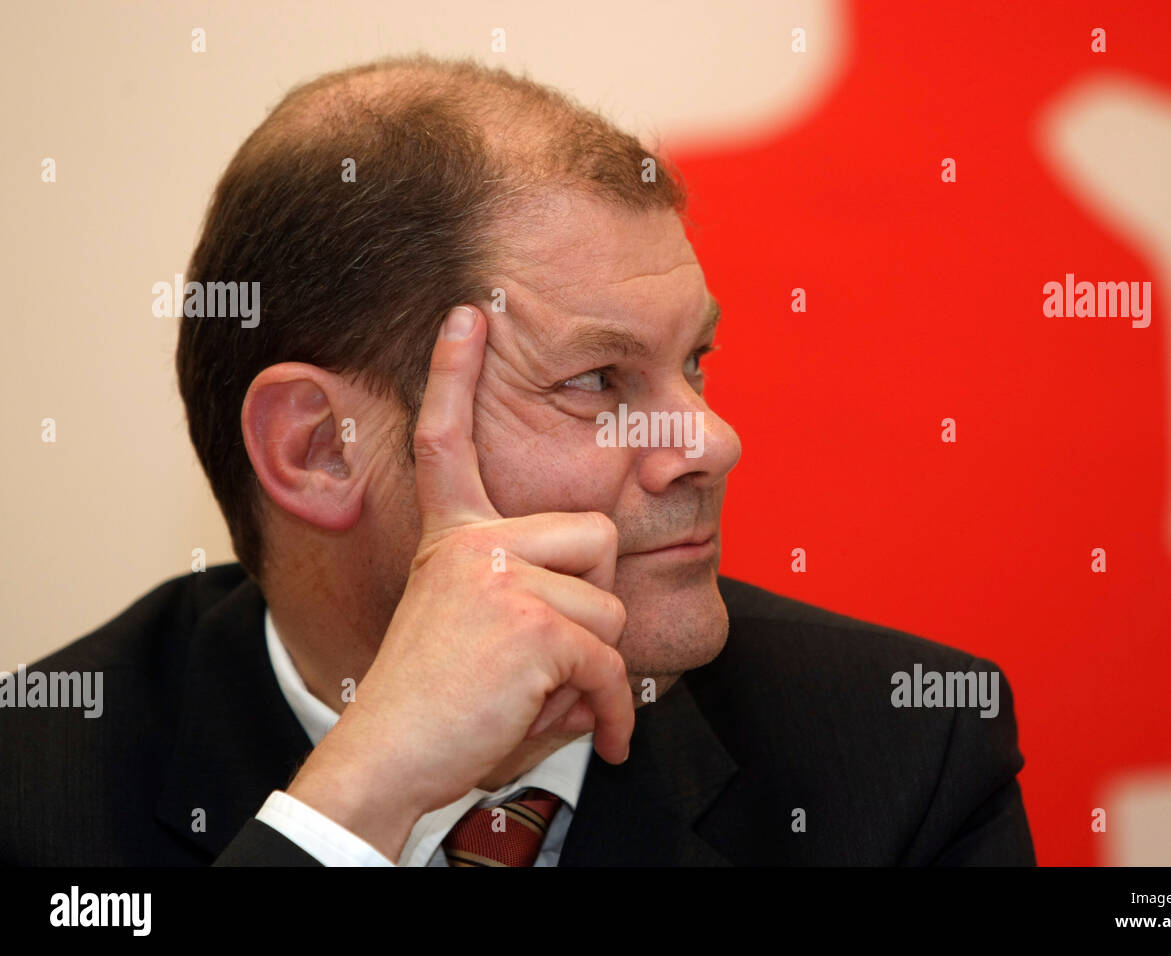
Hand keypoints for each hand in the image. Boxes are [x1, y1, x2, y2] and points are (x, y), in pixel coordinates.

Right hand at [285, 304, 633, 860]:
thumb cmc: (440, 705)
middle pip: (597, 537)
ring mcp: (498, 575)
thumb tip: (609, 608)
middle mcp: (471, 543)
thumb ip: (530, 596)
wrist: (391, 760)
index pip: (449, 440)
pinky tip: (593, 733)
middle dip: (593, 603)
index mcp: (454, 537)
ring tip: (540, 696)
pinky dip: (609, 709)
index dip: (453, 373)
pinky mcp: (529, 620)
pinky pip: (610, 658)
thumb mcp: (476, 628)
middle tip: (545, 654)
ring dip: (594, 669)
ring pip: (611, 607)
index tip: (466, 312)